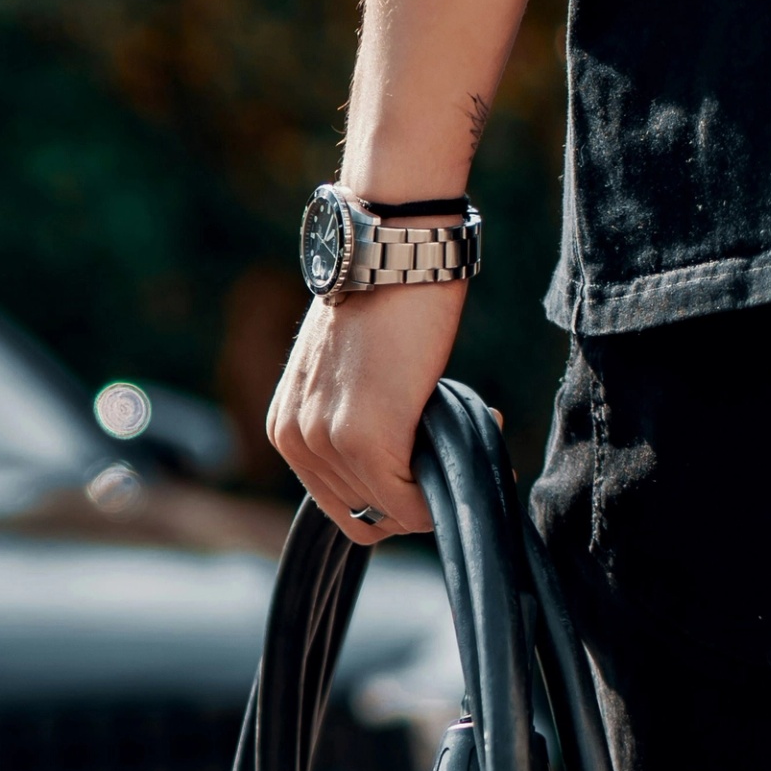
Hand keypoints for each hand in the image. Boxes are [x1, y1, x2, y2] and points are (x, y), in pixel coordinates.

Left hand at [265, 277, 465, 544]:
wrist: (390, 253)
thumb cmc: (382, 303)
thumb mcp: (346, 375)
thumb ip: (354, 422)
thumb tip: (402, 460)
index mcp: (286, 430)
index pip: (339, 504)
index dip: (395, 495)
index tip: (436, 460)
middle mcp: (296, 441)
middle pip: (363, 517)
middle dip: (420, 494)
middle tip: (460, 448)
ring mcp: (327, 442)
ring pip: (391, 513)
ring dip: (439, 485)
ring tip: (473, 428)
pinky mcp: (366, 439)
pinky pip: (409, 502)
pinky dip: (448, 488)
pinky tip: (484, 431)